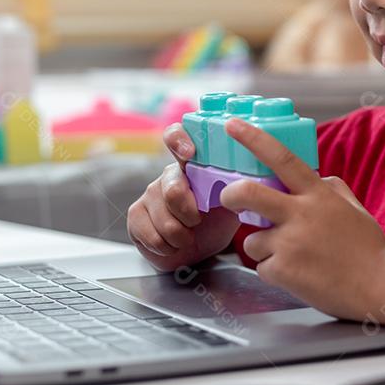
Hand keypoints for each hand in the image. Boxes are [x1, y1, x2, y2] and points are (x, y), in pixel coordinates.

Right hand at [127, 123, 240, 271]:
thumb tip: (249, 180)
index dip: (179, 140)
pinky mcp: (135, 215)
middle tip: (198, 222)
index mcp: (191, 163)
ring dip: (182, 237)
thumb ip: (237, 186)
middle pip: (173, 192)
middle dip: (191, 215)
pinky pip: (153, 236)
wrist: (201, 248)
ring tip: (188, 235)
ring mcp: (150, 194)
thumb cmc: (217, 218)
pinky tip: (174, 243)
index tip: (189, 154)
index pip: (175, 136)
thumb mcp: (234, 200)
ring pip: (165, 221)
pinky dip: (169, 247)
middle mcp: (168, 175)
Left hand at [219, 117, 384, 321]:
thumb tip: (316, 177)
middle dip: (230, 194)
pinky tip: (298, 275)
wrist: (379, 287)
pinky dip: (274, 273)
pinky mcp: (283, 271)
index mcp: (318, 195)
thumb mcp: (353, 207)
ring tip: (291, 257)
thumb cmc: (369, 249)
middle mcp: (301, 214)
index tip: (232, 125)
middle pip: (248, 193)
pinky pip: (262, 268)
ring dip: (263, 248)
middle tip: (230, 199)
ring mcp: (290, 243)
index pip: (281, 158)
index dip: (253, 138)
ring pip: (251, 240)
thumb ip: (330, 188)